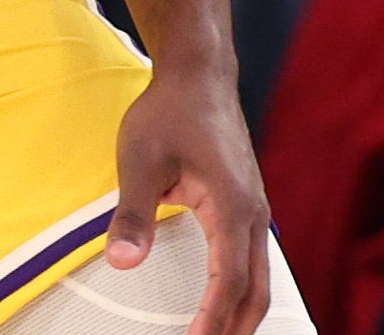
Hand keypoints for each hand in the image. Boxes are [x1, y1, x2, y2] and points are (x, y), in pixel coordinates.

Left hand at [109, 63, 270, 334]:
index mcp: (231, 206)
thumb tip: (123, 262)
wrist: (198, 75)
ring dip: (242, 313)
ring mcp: (255, 209)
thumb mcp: (139, 160)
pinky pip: (254, 259)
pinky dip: (242, 289)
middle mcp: (253, 213)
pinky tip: (223, 300)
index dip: (212, 318)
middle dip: (235, 327)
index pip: (228, 280)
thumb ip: (133, 214)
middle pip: (255, 290)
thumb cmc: (169, 111)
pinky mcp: (247, 205)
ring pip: (260, 277)